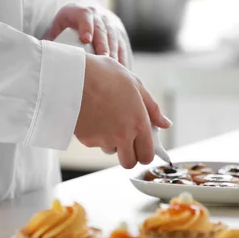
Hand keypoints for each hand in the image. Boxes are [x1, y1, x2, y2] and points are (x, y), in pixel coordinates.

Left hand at [43, 4, 130, 67]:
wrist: (83, 16)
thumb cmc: (64, 29)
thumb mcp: (55, 30)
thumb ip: (48, 43)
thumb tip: (38, 60)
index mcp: (77, 11)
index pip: (83, 15)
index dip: (85, 26)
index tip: (85, 39)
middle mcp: (96, 15)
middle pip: (101, 28)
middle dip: (103, 43)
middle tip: (103, 58)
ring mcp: (109, 23)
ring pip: (114, 36)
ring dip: (115, 52)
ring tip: (114, 67)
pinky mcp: (118, 32)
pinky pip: (122, 44)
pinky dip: (123, 56)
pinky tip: (123, 69)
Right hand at [75, 54, 171, 168]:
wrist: (73, 76)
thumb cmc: (104, 75)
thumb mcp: (135, 84)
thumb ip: (152, 108)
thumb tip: (165, 123)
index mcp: (139, 123)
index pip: (147, 155)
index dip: (144, 153)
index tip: (140, 146)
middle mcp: (123, 135)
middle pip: (129, 162)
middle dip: (128, 155)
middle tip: (124, 141)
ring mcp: (104, 139)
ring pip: (110, 150)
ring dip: (110, 141)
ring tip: (104, 117)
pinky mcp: (87, 140)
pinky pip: (94, 142)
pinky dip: (94, 133)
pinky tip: (91, 115)